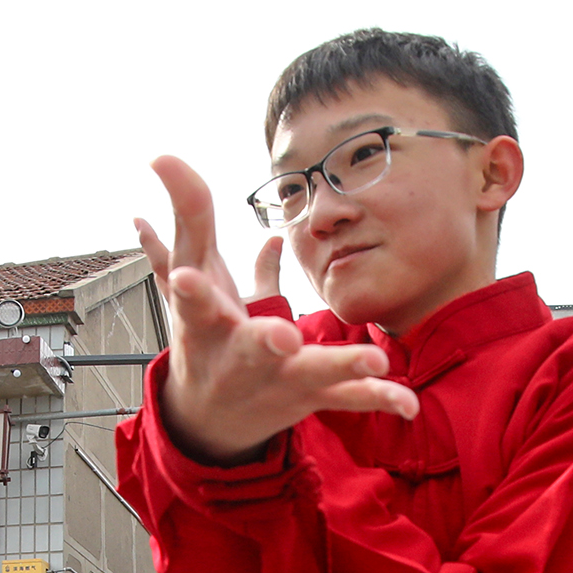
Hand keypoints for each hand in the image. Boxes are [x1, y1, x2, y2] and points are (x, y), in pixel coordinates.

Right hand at [136, 158, 417, 465]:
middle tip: (283, 336)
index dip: (188, 289)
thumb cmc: (202, 334)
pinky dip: (378, 398)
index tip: (181, 277)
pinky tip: (409, 403)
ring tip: (375, 360)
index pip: (194, 302)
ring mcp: (279, 378)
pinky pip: (348, 396)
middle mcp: (241, 357)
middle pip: (254, 348)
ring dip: (342, 364)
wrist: (210, 416)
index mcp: (206, 326)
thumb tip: (164, 156)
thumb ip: (188, 215)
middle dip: (266, 342)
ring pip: (312, 371)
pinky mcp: (309, 395)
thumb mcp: (188, 275)